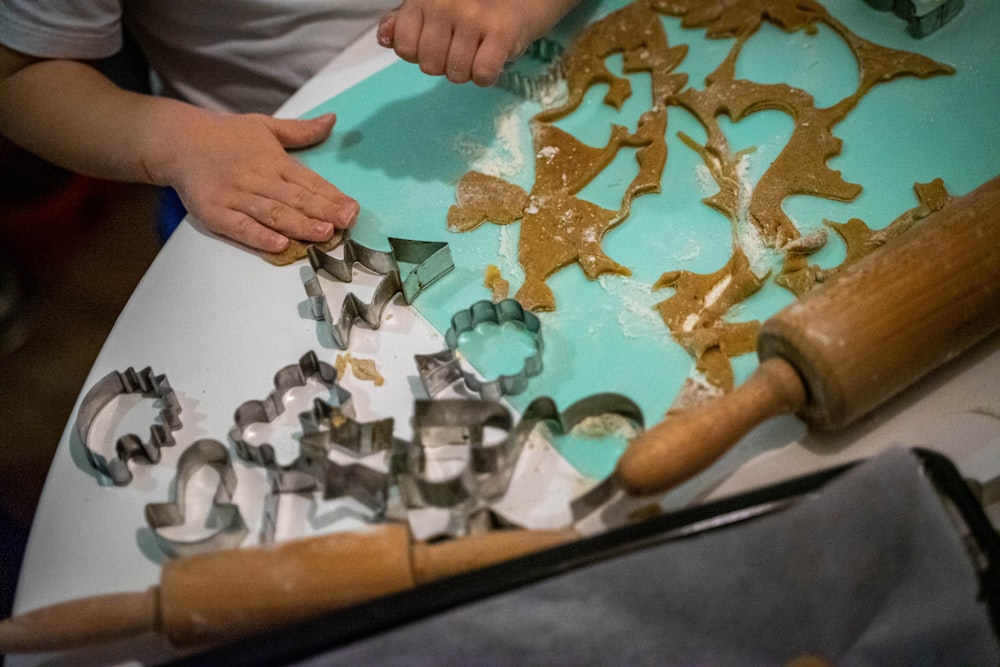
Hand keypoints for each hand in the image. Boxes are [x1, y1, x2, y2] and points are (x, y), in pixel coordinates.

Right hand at [151, 110, 355, 253]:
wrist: (177, 140)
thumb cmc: (226, 136)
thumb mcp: (265, 126)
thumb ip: (301, 131)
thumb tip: (332, 119)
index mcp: (274, 160)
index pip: (309, 180)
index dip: (332, 196)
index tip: (352, 208)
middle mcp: (258, 178)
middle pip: (295, 198)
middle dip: (323, 211)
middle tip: (346, 222)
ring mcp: (236, 196)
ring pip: (272, 214)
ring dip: (299, 225)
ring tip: (323, 234)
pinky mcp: (214, 212)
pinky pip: (240, 227)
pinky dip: (259, 237)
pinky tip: (279, 245)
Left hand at [378, 0, 541, 85]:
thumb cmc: (475, 7)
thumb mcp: (433, 9)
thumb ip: (405, 22)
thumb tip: (385, 37)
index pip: (405, 48)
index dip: (421, 55)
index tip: (438, 44)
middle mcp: (444, 3)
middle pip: (430, 66)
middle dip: (446, 66)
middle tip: (463, 49)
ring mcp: (473, 16)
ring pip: (456, 74)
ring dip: (468, 72)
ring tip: (479, 51)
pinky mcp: (500, 32)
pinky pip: (482, 75)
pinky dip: (487, 76)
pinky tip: (493, 59)